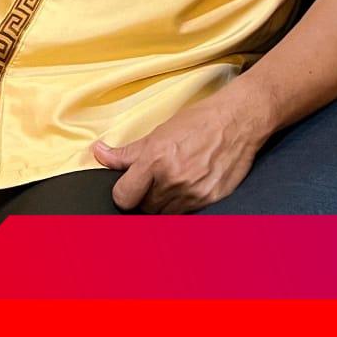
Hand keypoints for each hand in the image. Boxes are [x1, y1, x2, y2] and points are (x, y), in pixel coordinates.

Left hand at [90, 91, 267, 212]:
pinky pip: (186, 216)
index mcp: (156, 159)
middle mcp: (173, 179)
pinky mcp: (210, 201)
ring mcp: (193, 193)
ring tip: (173, 184)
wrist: (237, 120)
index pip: (123, 197)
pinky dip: (183, 206)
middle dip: (145, 197)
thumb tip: (98, 153)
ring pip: (164, 215)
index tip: (128, 187)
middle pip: (144, 208)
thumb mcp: (159, 132)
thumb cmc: (198, 121)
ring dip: (164, 204)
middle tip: (155, 181)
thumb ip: (127, 151)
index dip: (123, 193)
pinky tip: (187, 190)